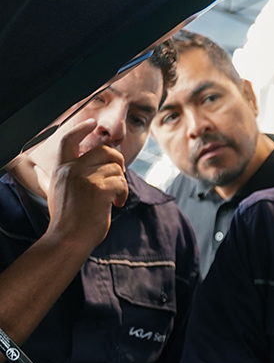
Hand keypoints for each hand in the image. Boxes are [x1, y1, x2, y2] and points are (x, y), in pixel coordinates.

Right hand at [43, 118, 128, 252]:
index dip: (81, 129)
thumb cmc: (69, 219)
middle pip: (104, 150)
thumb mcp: (60, 190)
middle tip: (119, 175)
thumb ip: (71, 174)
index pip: (69, 140)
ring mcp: (85, 178)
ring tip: (114, 197)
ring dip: (121, 182)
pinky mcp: (99, 189)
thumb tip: (89, 162)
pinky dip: (123, 193)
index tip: (93, 124)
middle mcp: (72, 170)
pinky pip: (121, 182)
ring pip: (116, 167)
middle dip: (118, 160)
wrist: (68, 238)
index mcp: (61, 169)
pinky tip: (116, 204)